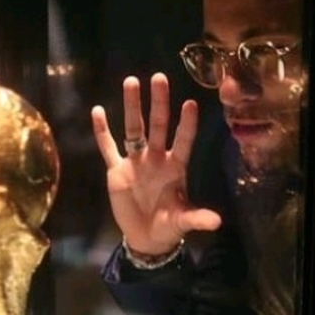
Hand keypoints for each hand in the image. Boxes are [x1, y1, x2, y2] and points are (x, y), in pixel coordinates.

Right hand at [91, 72, 221, 256]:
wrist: (146, 237)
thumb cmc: (168, 225)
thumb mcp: (182, 222)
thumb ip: (197, 218)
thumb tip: (217, 222)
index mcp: (175, 167)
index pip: (183, 141)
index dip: (186, 125)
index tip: (191, 103)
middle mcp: (156, 158)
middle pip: (158, 126)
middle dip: (159, 103)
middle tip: (159, 78)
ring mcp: (135, 162)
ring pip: (133, 129)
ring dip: (132, 107)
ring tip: (131, 82)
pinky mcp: (116, 171)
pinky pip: (108, 147)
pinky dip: (102, 131)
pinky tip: (97, 111)